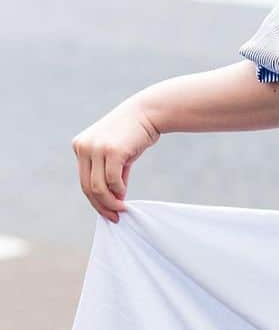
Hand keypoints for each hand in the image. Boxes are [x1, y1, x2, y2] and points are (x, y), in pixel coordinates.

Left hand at [72, 101, 159, 221]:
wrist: (147, 113)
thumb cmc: (134, 134)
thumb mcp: (117, 154)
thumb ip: (111, 174)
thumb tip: (113, 199)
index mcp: (80, 146)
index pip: (83, 181)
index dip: (95, 201)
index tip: (108, 212)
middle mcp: (83, 147)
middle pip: (87, 187)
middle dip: (101, 205)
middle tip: (115, 216)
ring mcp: (96, 148)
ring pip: (98, 187)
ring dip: (110, 201)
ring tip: (121, 208)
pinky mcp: (112, 150)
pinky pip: (112, 180)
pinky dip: (118, 191)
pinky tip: (125, 193)